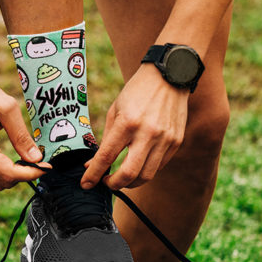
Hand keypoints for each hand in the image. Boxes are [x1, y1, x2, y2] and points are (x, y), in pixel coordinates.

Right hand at [0, 77, 48, 189]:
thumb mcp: (8, 109)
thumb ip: (22, 136)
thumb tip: (36, 159)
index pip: (9, 173)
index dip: (31, 173)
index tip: (46, 168)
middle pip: (2, 182)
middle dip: (23, 175)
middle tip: (37, 162)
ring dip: (12, 178)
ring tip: (24, 162)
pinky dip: (0, 176)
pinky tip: (10, 163)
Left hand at [81, 63, 188, 189]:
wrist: (170, 76)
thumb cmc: (137, 93)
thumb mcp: (115, 111)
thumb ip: (105, 140)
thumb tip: (92, 165)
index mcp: (127, 123)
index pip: (107, 156)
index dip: (93, 174)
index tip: (85, 184)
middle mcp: (148, 133)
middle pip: (129, 174)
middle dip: (114, 185)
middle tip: (106, 182)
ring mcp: (165, 139)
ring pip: (146, 176)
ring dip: (130, 183)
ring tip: (121, 178)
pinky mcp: (176, 142)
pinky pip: (159, 166)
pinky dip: (145, 170)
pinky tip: (138, 165)